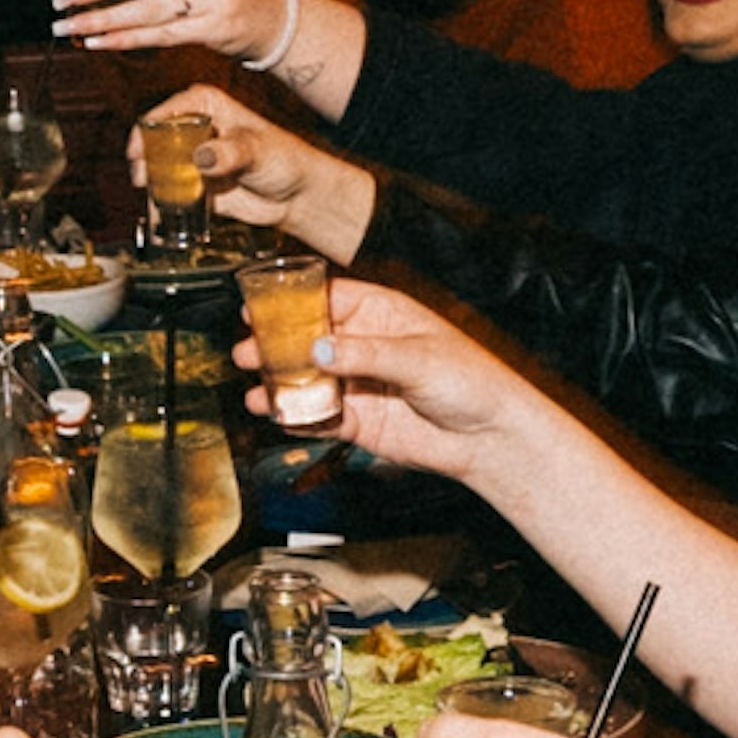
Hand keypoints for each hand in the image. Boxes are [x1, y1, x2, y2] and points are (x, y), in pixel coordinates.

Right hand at [125, 82, 373, 256]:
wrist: (296, 195)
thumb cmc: (284, 160)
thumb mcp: (257, 150)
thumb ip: (231, 152)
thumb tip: (203, 158)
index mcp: (206, 107)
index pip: (167, 112)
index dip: (147, 129)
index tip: (138, 149)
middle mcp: (194, 130)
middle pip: (156, 140)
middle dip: (144, 159)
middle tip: (143, 178)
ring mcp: (192, 159)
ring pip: (158, 168)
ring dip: (150, 183)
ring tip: (154, 195)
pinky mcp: (194, 186)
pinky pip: (169, 194)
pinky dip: (162, 204)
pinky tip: (162, 214)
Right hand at [279, 279, 546, 478]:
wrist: (489, 437)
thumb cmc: (471, 383)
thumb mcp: (418, 358)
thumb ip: (365, 354)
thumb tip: (319, 349)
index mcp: (382, 314)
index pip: (326, 299)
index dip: (291, 303)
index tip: (258, 307)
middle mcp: (365, 346)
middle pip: (308, 340)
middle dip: (275, 346)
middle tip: (248, 351)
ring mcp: (359, 384)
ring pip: (309, 380)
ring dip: (281, 384)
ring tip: (257, 390)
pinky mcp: (358, 420)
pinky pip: (319, 417)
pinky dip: (297, 418)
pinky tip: (280, 416)